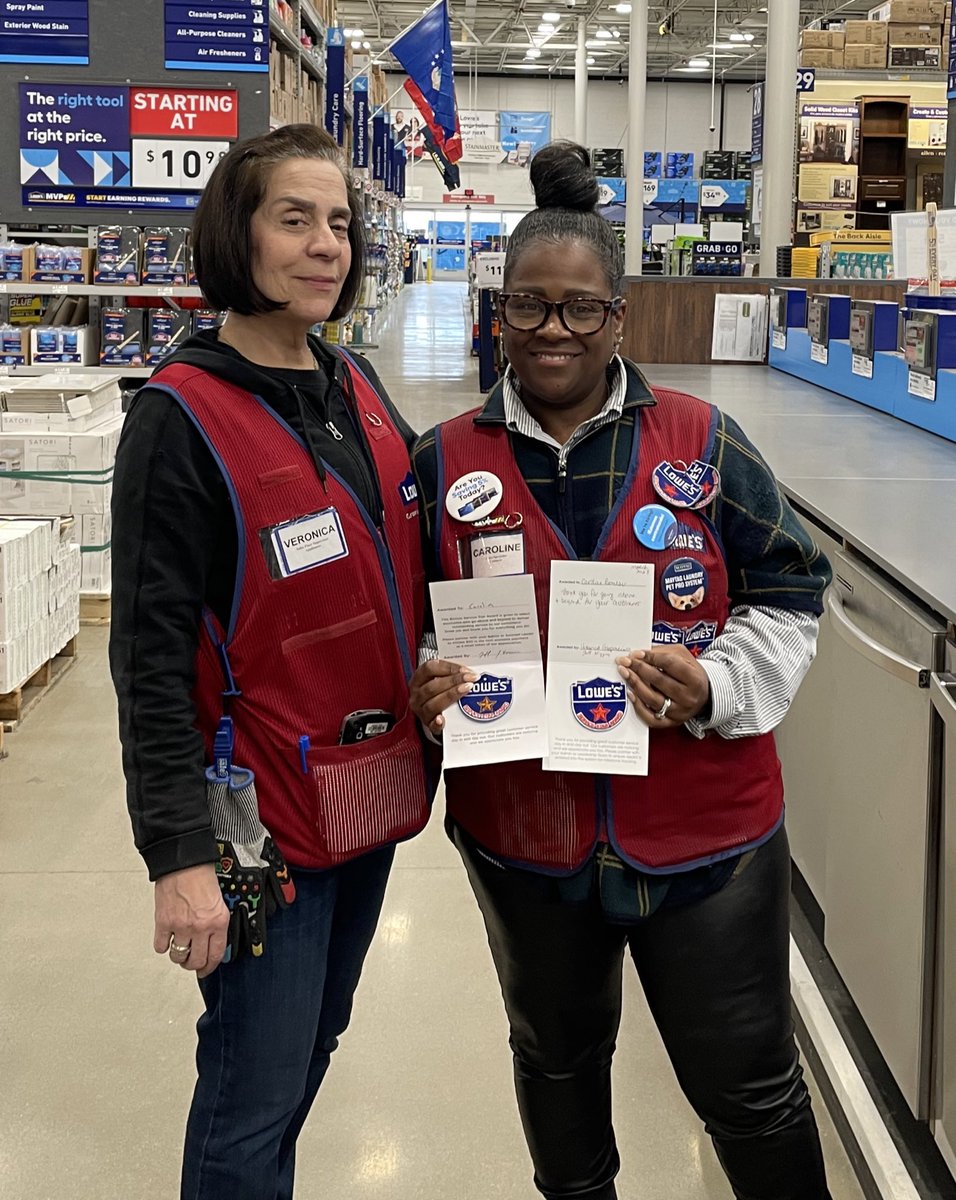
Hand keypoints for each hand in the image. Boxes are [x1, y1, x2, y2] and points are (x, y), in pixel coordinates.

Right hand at [154, 863, 229, 978]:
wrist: (183, 862)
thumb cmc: (200, 875)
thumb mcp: (219, 900)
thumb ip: (216, 921)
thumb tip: (212, 940)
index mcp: (218, 921)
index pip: (216, 955)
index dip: (210, 967)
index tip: (206, 969)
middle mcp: (201, 927)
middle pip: (196, 961)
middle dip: (194, 965)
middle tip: (191, 962)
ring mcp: (181, 927)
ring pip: (178, 957)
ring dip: (178, 956)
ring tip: (179, 949)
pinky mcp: (164, 923)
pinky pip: (161, 947)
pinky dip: (163, 945)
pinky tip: (167, 938)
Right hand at [410, 659, 477, 734]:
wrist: (435, 715)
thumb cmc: (439, 693)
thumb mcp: (440, 680)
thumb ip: (451, 675)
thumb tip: (469, 672)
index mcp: (418, 680)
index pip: (429, 668)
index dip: (448, 667)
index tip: (465, 670)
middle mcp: (417, 695)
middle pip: (432, 686)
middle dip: (454, 681)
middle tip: (470, 679)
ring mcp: (421, 711)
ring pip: (432, 704)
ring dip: (451, 695)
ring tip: (466, 689)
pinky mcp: (429, 725)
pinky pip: (432, 725)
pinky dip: (437, 722)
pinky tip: (443, 719)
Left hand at [616, 646, 709, 728]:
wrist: (703, 696)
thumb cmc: (691, 673)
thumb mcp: (683, 657)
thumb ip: (662, 652)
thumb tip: (639, 654)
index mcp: (695, 679)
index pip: (670, 664)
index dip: (651, 657)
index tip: (636, 653)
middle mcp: (688, 697)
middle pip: (659, 681)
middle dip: (639, 669)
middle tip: (625, 661)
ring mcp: (679, 712)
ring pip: (653, 699)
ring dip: (635, 685)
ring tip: (625, 673)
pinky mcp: (671, 723)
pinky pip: (651, 718)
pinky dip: (638, 706)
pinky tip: (631, 694)